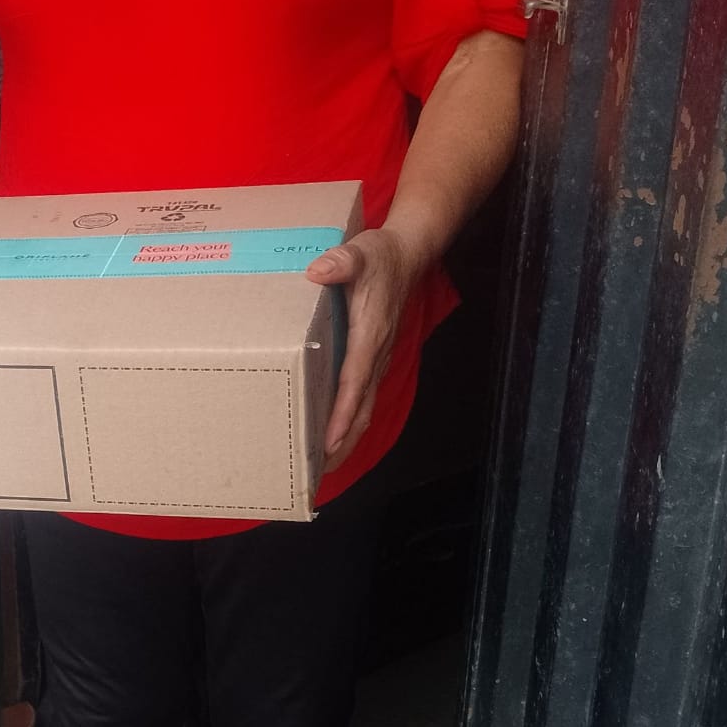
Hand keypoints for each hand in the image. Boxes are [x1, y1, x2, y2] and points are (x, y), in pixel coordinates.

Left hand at [306, 227, 428, 471]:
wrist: (409, 254)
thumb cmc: (381, 256)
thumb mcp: (361, 252)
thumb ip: (342, 262)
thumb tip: (320, 270)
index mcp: (370, 335)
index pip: (354, 382)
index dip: (342, 413)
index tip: (327, 441)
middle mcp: (377, 356)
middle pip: (361, 409)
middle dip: (342, 443)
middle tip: (317, 473)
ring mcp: (378, 361)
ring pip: (364, 409)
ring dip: (346, 440)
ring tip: (322, 468)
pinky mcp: (374, 360)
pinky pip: (363, 399)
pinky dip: (349, 422)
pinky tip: (333, 437)